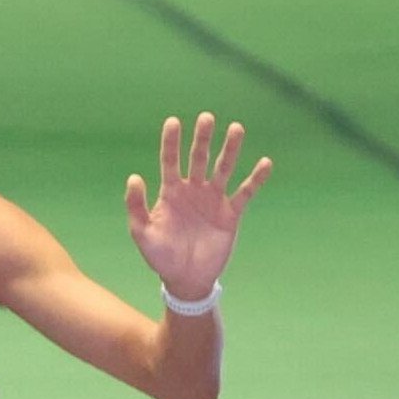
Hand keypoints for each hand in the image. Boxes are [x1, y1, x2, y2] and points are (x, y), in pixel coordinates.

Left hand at [124, 113, 269, 303]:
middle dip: (202, 139)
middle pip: (198, 158)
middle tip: (206, 118)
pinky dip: (256, 178)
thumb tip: (134, 177)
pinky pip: (245, 192)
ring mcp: (213, 200)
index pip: (170, 161)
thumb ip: (136, 206)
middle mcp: (193, 190)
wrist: (186, 280)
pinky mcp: (230, 214)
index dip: (171, 142)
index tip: (173, 121)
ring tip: (236, 128)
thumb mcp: (142, 234)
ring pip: (223, 168)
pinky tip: (265, 163)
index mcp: (171, 192)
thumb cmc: (161, 258)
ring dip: (230, 149)